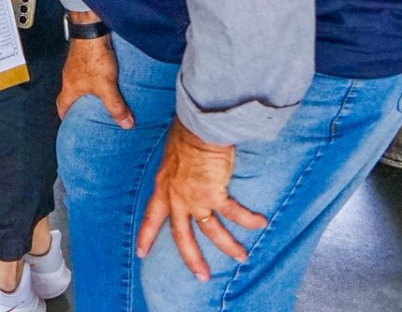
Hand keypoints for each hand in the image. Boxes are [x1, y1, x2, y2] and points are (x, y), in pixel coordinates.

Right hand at [56, 24, 132, 128]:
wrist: (91, 30)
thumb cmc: (91, 56)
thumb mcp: (106, 87)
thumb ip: (116, 106)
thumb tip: (125, 123)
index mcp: (69, 87)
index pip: (61, 105)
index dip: (65, 115)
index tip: (69, 121)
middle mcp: (70, 75)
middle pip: (70, 93)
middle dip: (78, 103)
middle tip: (86, 110)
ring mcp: (76, 63)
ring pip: (79, 80)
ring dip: (87, 88)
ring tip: (100, 93)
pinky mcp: (84, 54)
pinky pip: (87, 69)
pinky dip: (94, 75)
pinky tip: (106, 74)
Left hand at [135, 119, 267, 281]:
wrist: (198, 126)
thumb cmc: (187, 132)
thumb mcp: (172, 155)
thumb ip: (177, 169)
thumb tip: (186, 169)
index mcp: (163, 187)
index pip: (151, 217)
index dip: (146, 236)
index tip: (141, 253)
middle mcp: (176, 197)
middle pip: (182, 236)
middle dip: (191, 258)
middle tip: (201, 276)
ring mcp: (195, 198)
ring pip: (212, 232)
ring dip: (228, 246)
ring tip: (241, 257)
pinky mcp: (214, 194)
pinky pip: (234, 213)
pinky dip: (248, 219)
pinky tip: (260, 223)